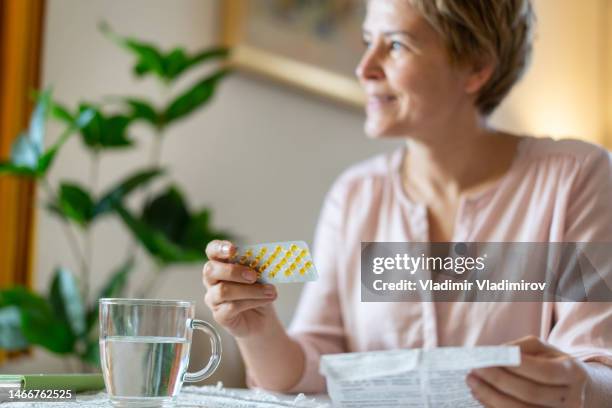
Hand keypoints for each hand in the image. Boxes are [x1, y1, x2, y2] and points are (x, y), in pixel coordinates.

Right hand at [202, 240, 277, 337]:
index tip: (233, 250)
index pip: (212, 250)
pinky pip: (231, 307)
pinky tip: (265, 300)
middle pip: (211, 270)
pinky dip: (252, 302)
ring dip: (250, 290)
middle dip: (233, 271)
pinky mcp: (219, 315)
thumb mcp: (260, 275)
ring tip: (270, 291)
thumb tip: (261, 262)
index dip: (219, 248)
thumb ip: (256, 267)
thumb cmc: (258, 291)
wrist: (262, 317)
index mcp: (221, 263)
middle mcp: (212, 280)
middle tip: (254, 276)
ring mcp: (213, 298)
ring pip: (223, 291)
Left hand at [467, 336, 587, 406]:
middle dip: (498, 380)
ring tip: (472, 382)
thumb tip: (493, 353)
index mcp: (573, 373)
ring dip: (491, 396)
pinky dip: (494, 407)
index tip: (488, 357)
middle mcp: (572, 399)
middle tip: (474, 369)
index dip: (517, 365)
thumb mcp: (544, 350)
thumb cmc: (554, 364)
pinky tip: (480, 395)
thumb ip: (520, 347)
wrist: (580, 391)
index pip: (545, 372)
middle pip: (531, 393)